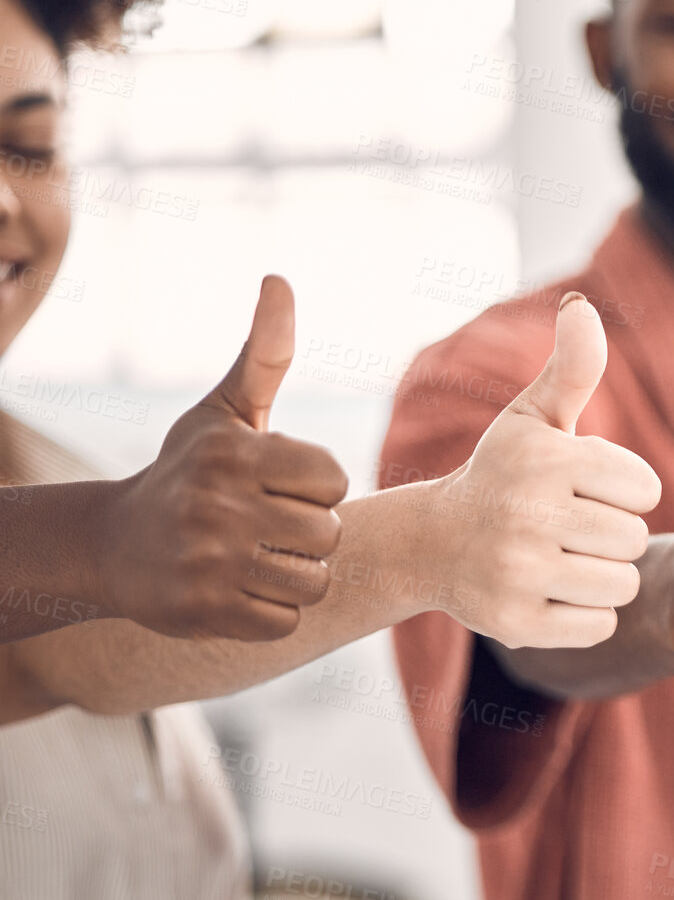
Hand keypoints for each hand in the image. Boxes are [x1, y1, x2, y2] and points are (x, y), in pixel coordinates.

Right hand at [95, 276, 348, 640]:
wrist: (114, 545)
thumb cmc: (189, 470)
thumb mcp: (224, 410)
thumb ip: (265, 352)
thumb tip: (279, 279)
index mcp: (233, 454)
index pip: (335, 480)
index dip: (316, 486)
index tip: (276, 484)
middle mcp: (218, 507)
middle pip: (328, 533)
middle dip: (306, 532)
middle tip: (261, 524)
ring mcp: (210, 564)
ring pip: (313, 580)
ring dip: (292, 573)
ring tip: (251, 555)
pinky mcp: (206, 614)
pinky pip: (286, 620)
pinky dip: (270, 610)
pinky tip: (235, 587)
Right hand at [428, 294, 660, 649]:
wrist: (433, 544)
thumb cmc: (504, 473)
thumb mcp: (535, 417)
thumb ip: (572, 366)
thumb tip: (581, 309)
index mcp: (544, 459)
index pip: (644, 489)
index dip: (624, 491)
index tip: (584, 488)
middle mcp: (527, 514)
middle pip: (635, 541)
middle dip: (613, 535)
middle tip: (569, 527)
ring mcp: (518, 573)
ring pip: (622, 585)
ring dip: (604, 576)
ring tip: (564, 558)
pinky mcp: (516, 624)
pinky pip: (600, 626)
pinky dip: (586, 615)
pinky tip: (551, 591)